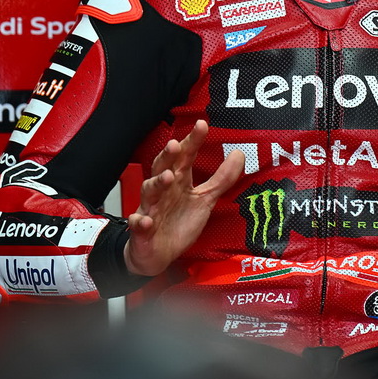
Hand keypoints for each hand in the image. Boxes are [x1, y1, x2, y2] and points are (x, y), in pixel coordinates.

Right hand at [123, 120, 244, 276]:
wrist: (157, 254)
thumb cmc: (178, 222)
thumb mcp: (204, 199)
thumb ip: (221, 178)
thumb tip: (239, 154)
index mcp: (178, 181)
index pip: (185, 156)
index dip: (192, 140)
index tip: (202, 124)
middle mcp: (163, 191)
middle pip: (162, 167)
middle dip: (168, 156)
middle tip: (176, 145)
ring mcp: (151, 209)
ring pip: (149, 192)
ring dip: (157, 183)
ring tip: (167, 177)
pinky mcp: (142, 230)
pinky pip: (138, 224)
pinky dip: (140, 222)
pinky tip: (145, 221)